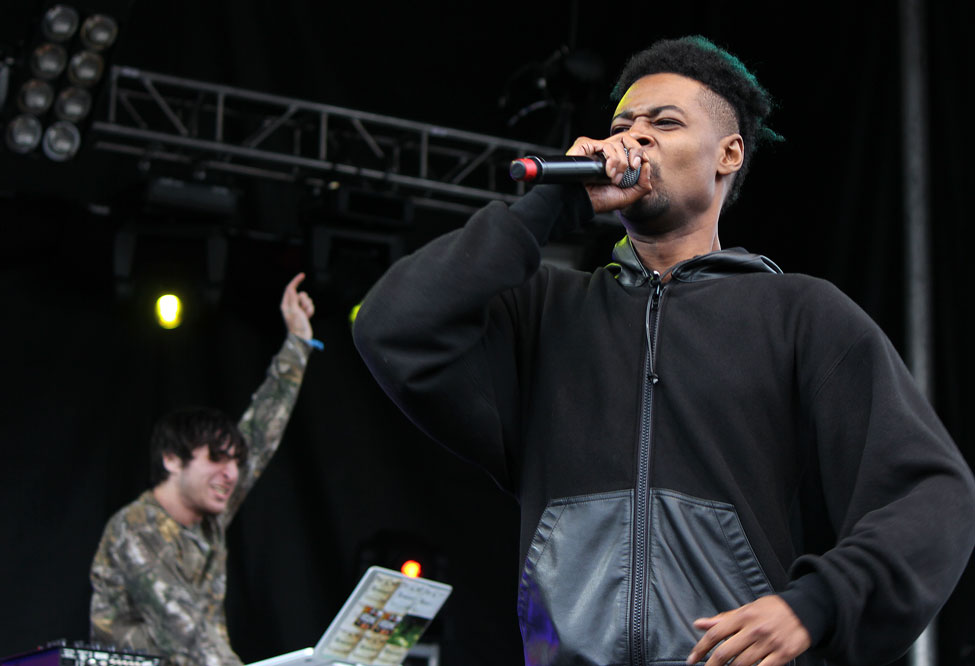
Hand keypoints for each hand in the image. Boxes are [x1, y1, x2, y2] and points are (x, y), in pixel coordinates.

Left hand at [280, 272, 314, 339]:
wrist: (302, 337)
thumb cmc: (296, 325)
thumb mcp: (294, 310)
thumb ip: (292, 298)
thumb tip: (290, 288)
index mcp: (286, 304)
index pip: (290, 288)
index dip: (296, 281)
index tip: (303, 275)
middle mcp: (292, 305)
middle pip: (301, 294)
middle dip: (305, 300)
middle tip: (302, 309)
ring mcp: (298, 309)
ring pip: (307, 300)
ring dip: (308, 306)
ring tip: (306, 314)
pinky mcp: (304, 312)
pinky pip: (310, 306)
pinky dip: (311, 311)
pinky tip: (308, 317)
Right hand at [565, 134, 651, 213]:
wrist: (584, 202)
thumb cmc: (600, 200)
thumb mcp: (628, 196)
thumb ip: (643, 184)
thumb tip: (646, 164)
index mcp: (615, 160)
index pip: (631, 146)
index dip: (639, 152)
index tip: (641, 164)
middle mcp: (605, 152)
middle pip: (627, 138)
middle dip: (635, 151)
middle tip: (633, 167)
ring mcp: (595, 148)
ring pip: (617, 143)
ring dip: (620, 163)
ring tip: (613, 177)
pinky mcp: (585, 146)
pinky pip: (605, 144)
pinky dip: (611, 158)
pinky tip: (607, 172)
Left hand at [686, 595, 810, 665]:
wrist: (804, 610)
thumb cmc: (772, 609)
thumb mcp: (747, 609)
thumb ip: (723, 619)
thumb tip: (699, 624)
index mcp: (743, 616)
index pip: (715, 633)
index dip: (700, 648)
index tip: (692, 659)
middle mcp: (754, 629)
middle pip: (725, 652)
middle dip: (711, 665)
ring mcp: (768, 643)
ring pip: (741, 664)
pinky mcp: (782, 654)